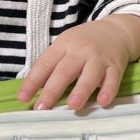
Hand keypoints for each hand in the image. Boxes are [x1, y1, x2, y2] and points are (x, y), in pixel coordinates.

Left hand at [18, 18, 132, 111]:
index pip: (44, 64)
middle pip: (64, 71)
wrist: (116, 31)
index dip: (32, 81)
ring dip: (81, 90)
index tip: (23, 98)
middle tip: (42, 108)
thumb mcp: (65, 46)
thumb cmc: (84, 43)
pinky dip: (108, 90)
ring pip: (90, 74)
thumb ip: (52, 65)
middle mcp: (80, 51)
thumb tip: (32, 92)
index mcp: (63, 45)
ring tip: (73, 106)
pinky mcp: (116, 66)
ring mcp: (99, 58)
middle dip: (52, 90)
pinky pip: (113, 79)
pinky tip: (103, 102)